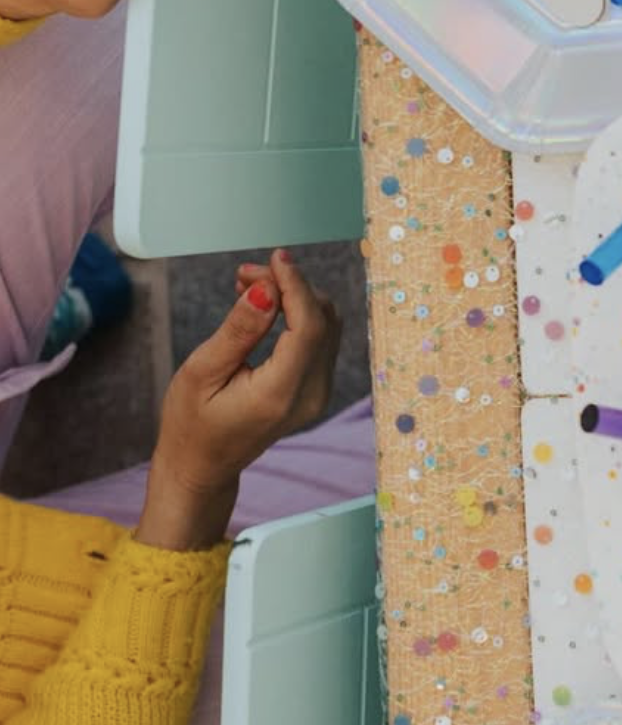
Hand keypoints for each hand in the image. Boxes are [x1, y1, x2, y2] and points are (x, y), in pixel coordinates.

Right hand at [137, 251, 340, 550]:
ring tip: (249, 287)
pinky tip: (265, 306)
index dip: (296, 285)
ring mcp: (318, 395)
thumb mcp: (202, 372)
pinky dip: (298, 314)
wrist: (201, 467)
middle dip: (290, 287)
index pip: (308, 326)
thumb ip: (239, 329)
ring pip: (326, 326)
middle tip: (245, 274)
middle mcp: (311, 395)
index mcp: (281, 394)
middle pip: (322, 320)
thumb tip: (267, 288)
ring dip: (295, 297)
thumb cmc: (191, 423)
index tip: (275, 257)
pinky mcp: (316, 390)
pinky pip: (320, 340)